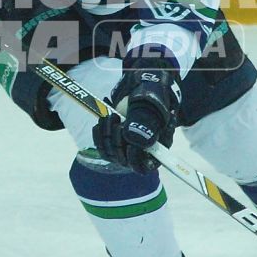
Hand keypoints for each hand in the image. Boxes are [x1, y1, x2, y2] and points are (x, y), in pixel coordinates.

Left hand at [92, 51, 180, 172]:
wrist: (141, 90)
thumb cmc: (152, 98)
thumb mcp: (153, 106)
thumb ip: (146, 122)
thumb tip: (135, 141)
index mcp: (157, 147)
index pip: (145, 166)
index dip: (136, 159)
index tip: (130, 146)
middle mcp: (141, 152)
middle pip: (124, 160)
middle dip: (117, 140)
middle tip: (116, 118)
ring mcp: (125, 149)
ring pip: (111, 153)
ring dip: (106, 134)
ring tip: (109, 115)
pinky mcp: (112, 143)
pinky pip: (101, 145)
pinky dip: (99, 133)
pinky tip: (101, 120)